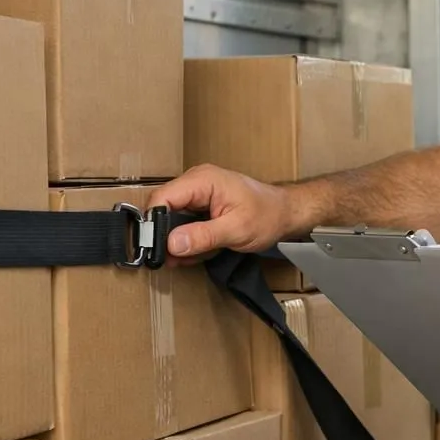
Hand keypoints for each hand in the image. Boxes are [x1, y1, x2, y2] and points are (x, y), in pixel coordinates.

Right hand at [147, 163, 295, 262]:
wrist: (286, 213)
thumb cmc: (268, 215)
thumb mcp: (237, 229)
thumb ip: (204, 236)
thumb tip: (172, 243)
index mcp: (202, 180)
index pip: (162, 198)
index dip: (153, 223)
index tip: (155, 248)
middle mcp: (196, 182)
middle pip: (162, 208)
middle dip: (166, 236)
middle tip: (174, 259)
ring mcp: (197, 193)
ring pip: (171, 219)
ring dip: (180, 241)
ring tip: (197, 253)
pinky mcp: (200, 205)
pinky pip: (183, 223)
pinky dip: (189, 240)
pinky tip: (202, 250)